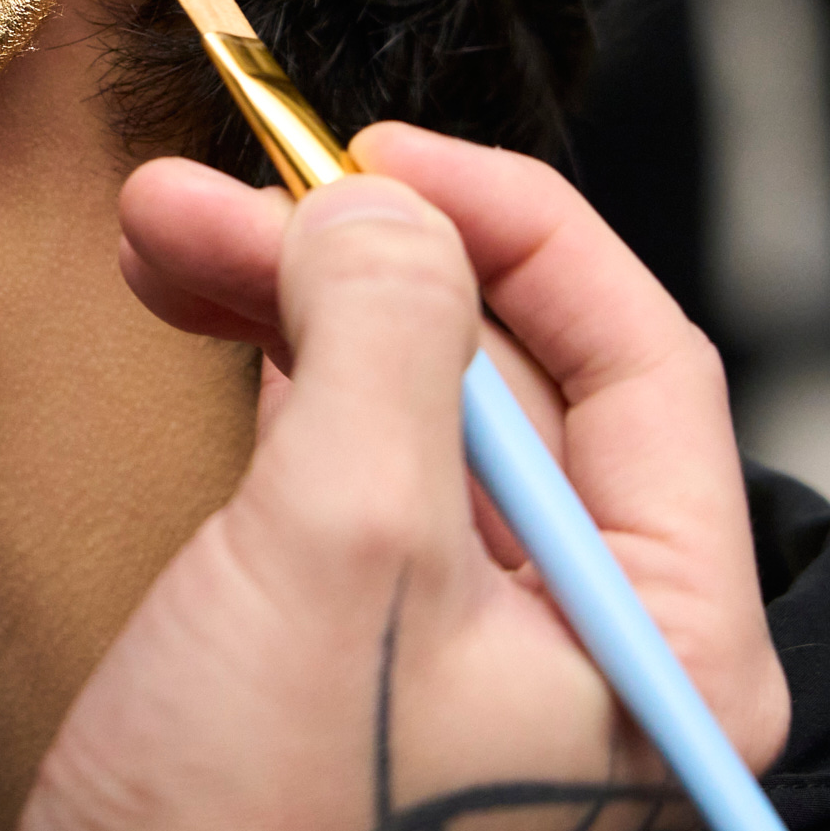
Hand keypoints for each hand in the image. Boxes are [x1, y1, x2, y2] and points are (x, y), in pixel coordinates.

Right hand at [15, 122, 788, 830]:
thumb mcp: (341, 556)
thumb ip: (383, 345)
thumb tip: (382, 209)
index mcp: (661, 639)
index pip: (641, 362)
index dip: (509, 225)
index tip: (375, 152)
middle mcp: (586, 652)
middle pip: (503, 381)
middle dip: (355, 261)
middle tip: (217, 191)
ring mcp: (467, 669)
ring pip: (403, 422)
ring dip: (291, 310)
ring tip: (168, 235)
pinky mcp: (358, 678)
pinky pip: (339, 489)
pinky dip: (270, 392)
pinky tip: (213, 332)